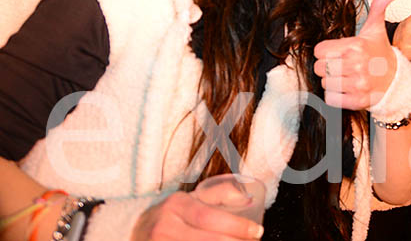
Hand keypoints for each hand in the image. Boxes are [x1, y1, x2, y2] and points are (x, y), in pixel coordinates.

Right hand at [132, 188, 262, 239]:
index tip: (257, 231)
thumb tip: (249, 198)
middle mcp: (164, 226)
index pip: (209, 216)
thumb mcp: (190, 199)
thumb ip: (219, 194)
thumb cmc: (171, 216)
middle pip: (206, 240)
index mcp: (176, 204)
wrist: (132, 232)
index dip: (236, 226)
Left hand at [313, 0, 397, 109]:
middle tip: (342, 66)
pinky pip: (331, 98)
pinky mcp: (357, 100)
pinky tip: (347, 89)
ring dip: (332, 82)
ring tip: (346, 78)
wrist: (396, 80)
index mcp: (355, 46)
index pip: (319, 51)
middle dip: (328, 67)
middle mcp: (356, 64)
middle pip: (319, 67)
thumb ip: (378, 8)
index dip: (326, 52)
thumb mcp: (376, 30)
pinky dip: (335, 96)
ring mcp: (357, 84)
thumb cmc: (380, 53)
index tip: (337, 53)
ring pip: (325, 83)